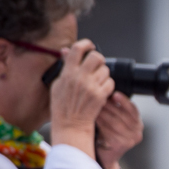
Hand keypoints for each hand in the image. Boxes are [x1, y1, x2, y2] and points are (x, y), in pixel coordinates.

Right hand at [50, 39, 114, 157]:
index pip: (77, 49)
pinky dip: (108, 86)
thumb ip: (64, 67)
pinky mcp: (100, 95)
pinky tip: (101, 90)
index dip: (85, 44)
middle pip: (96, 57)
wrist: (71, 124)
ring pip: (105, 70)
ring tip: (97, 82)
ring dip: (103, 74)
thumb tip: (65, 51)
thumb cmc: (62, 107)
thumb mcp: (57, 84)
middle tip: (97, 65)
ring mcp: (91, 86)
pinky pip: (111, 83)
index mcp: (67, 73)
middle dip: (99, 60)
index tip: (89, 45)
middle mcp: (80, 77)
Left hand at [95, 92, 142, 168]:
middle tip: (99, 98)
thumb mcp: (117, 122)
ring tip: (95, 106)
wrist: (106, 156)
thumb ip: (118, 110)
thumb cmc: (109, 135)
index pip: (133, 110)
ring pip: (115, 122)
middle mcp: (137, 133)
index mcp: (138, 125)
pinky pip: (109, 130)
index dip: (124, 101)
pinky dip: (101, 123)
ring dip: (104, 113)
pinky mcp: (120, 145)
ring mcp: (130, 140)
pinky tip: (94, 118)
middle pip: (123, 115)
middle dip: (110, 105)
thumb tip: (110, 92)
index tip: (115, 94)